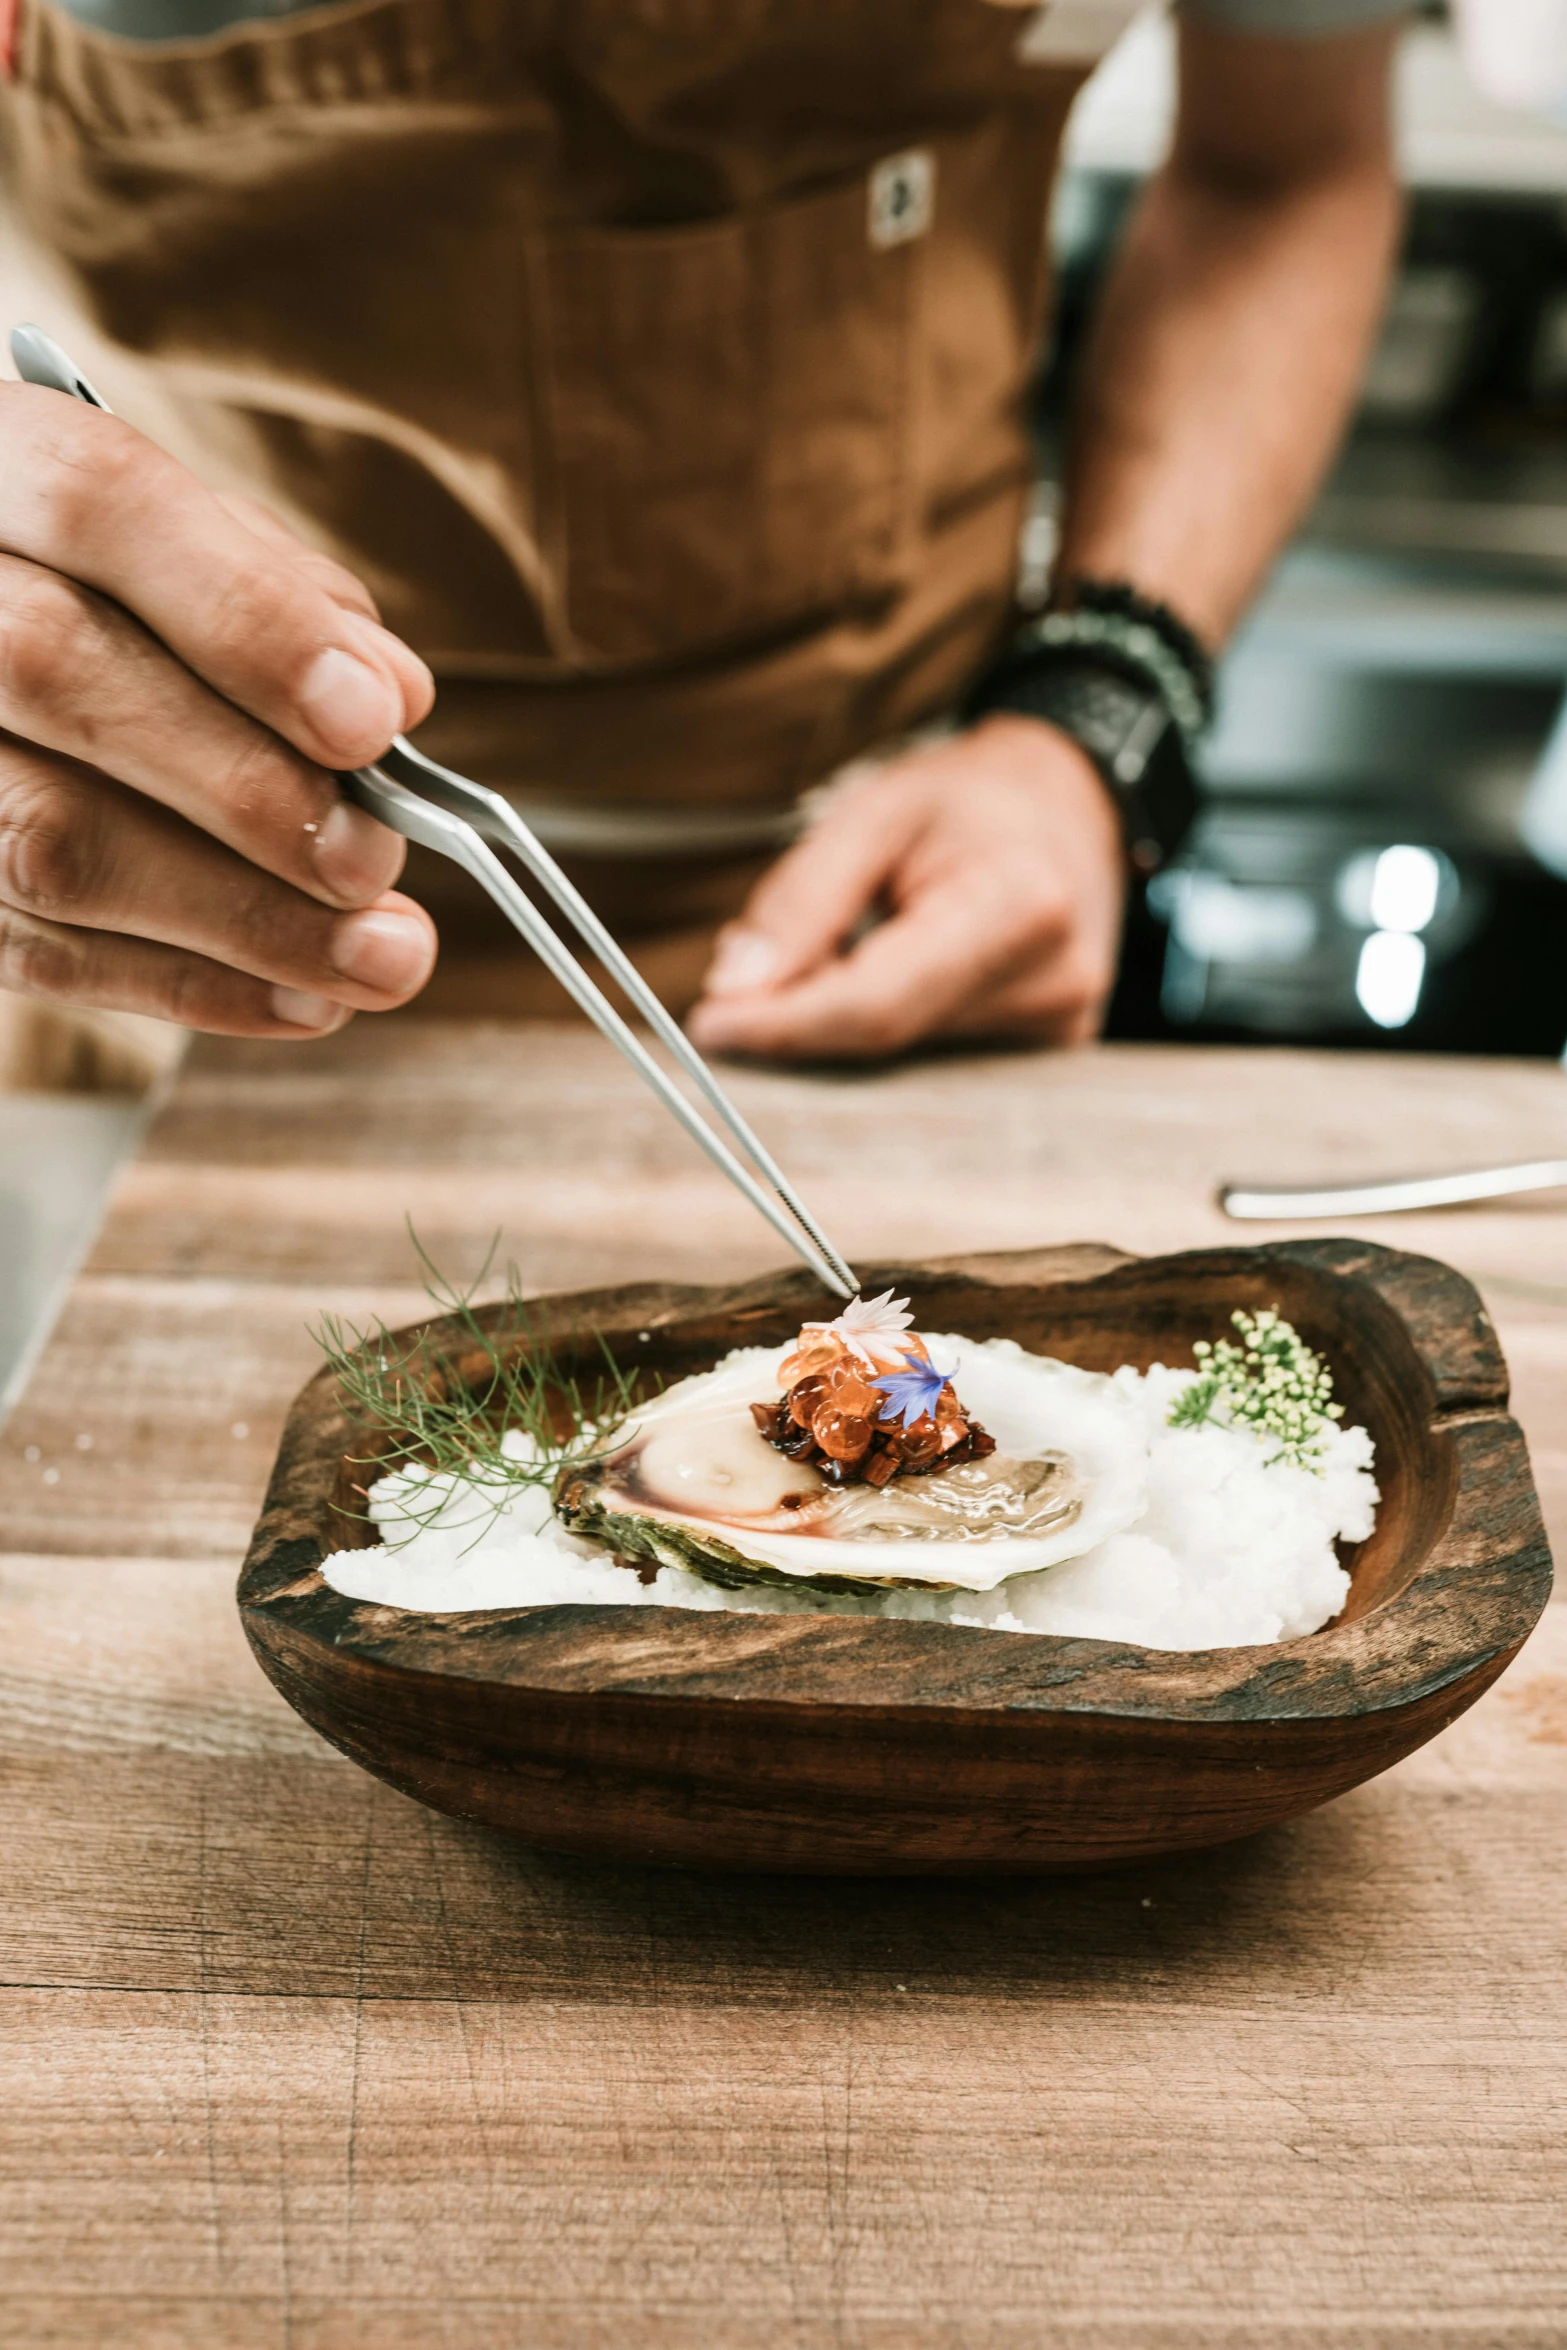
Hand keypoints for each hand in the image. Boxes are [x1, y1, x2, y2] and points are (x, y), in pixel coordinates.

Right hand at [0, 384, 437, 1038]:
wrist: (3, 645)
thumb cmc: (122, 590)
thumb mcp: (197, 543)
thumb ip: (287, 597)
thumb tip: (391, 696)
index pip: (99, 503)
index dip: (245, 619)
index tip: (372, 720)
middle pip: (53, 671)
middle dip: (244, 787)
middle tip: (377, 860)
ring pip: (40, 839)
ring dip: (237, 918)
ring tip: (382, 958)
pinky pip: (38, 949)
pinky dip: (191, 985)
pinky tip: (306, 997)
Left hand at [687, 715, 1126, 1059]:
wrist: (1070, 805)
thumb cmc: (969, 803)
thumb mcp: (874, 811)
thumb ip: (803, 899)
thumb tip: (736, 988)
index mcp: (1019, 908)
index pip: (877, 1003)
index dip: (784, 1024)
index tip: (708, 1026)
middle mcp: (1054, 983)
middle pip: (885, 1040)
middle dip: (798, 1026)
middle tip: (734, 998)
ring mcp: (1060, 1027)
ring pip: (903, 1059)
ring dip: (838, 1027)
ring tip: (833, 959)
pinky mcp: (1050, 1050)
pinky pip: (933, 1060)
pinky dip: (882, 1032)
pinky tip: (878, 982)